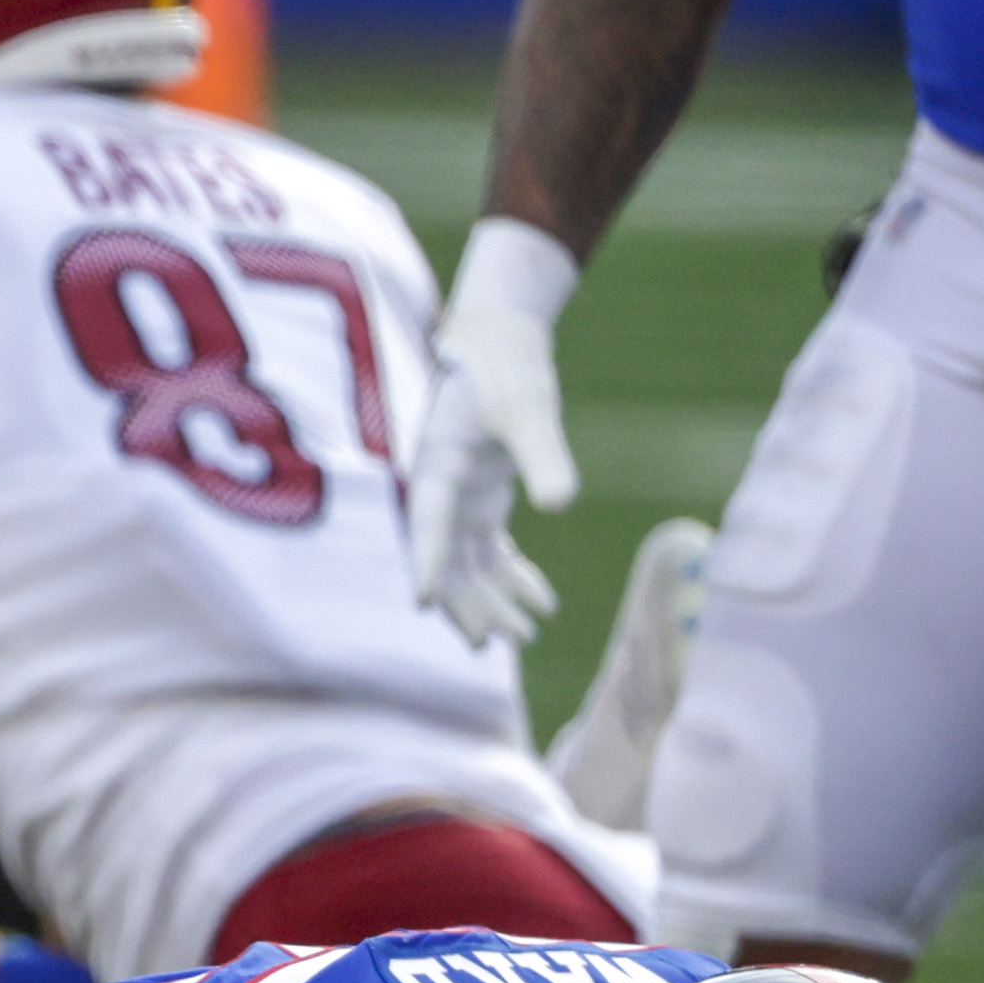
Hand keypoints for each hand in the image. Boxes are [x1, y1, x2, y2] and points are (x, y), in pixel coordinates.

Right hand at [408, 218, 581, 649]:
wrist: (500, 336)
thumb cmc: (507, 366)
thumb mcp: (528, 407)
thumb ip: (543, 455)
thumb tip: (560, 504)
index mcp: (438, 462)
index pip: (428, 521)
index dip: (427, 561)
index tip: (423, 602)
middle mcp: (443, 485)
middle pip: (447, 554)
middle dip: (465, 600)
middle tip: (487, 646)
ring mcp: (462, 492)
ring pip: (470, 560)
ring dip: (491, 598)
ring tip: (523, 637)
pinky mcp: (484, 492)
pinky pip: (492, 547)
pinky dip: (513, 575)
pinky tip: (542, 603)